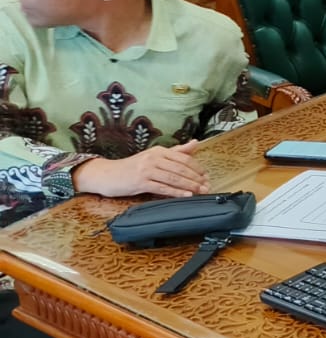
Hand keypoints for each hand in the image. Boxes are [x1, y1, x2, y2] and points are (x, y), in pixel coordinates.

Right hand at [74, 141, 208, 197]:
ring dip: (189, 186)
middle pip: (180, 168)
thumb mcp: (154, 156)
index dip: (196, 168)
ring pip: (173, 178)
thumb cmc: (132, 167)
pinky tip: (186, 195)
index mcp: (158, 151)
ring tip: (201, 191)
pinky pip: (162, 187)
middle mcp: (153, 158)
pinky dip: (176, 192)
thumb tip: (195, 143)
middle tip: (207, 185)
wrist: (107, 175)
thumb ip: (175, 151)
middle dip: (196, 178)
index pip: (183, 158)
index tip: (206, 176)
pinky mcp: (140, 182)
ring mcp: (146, 170)